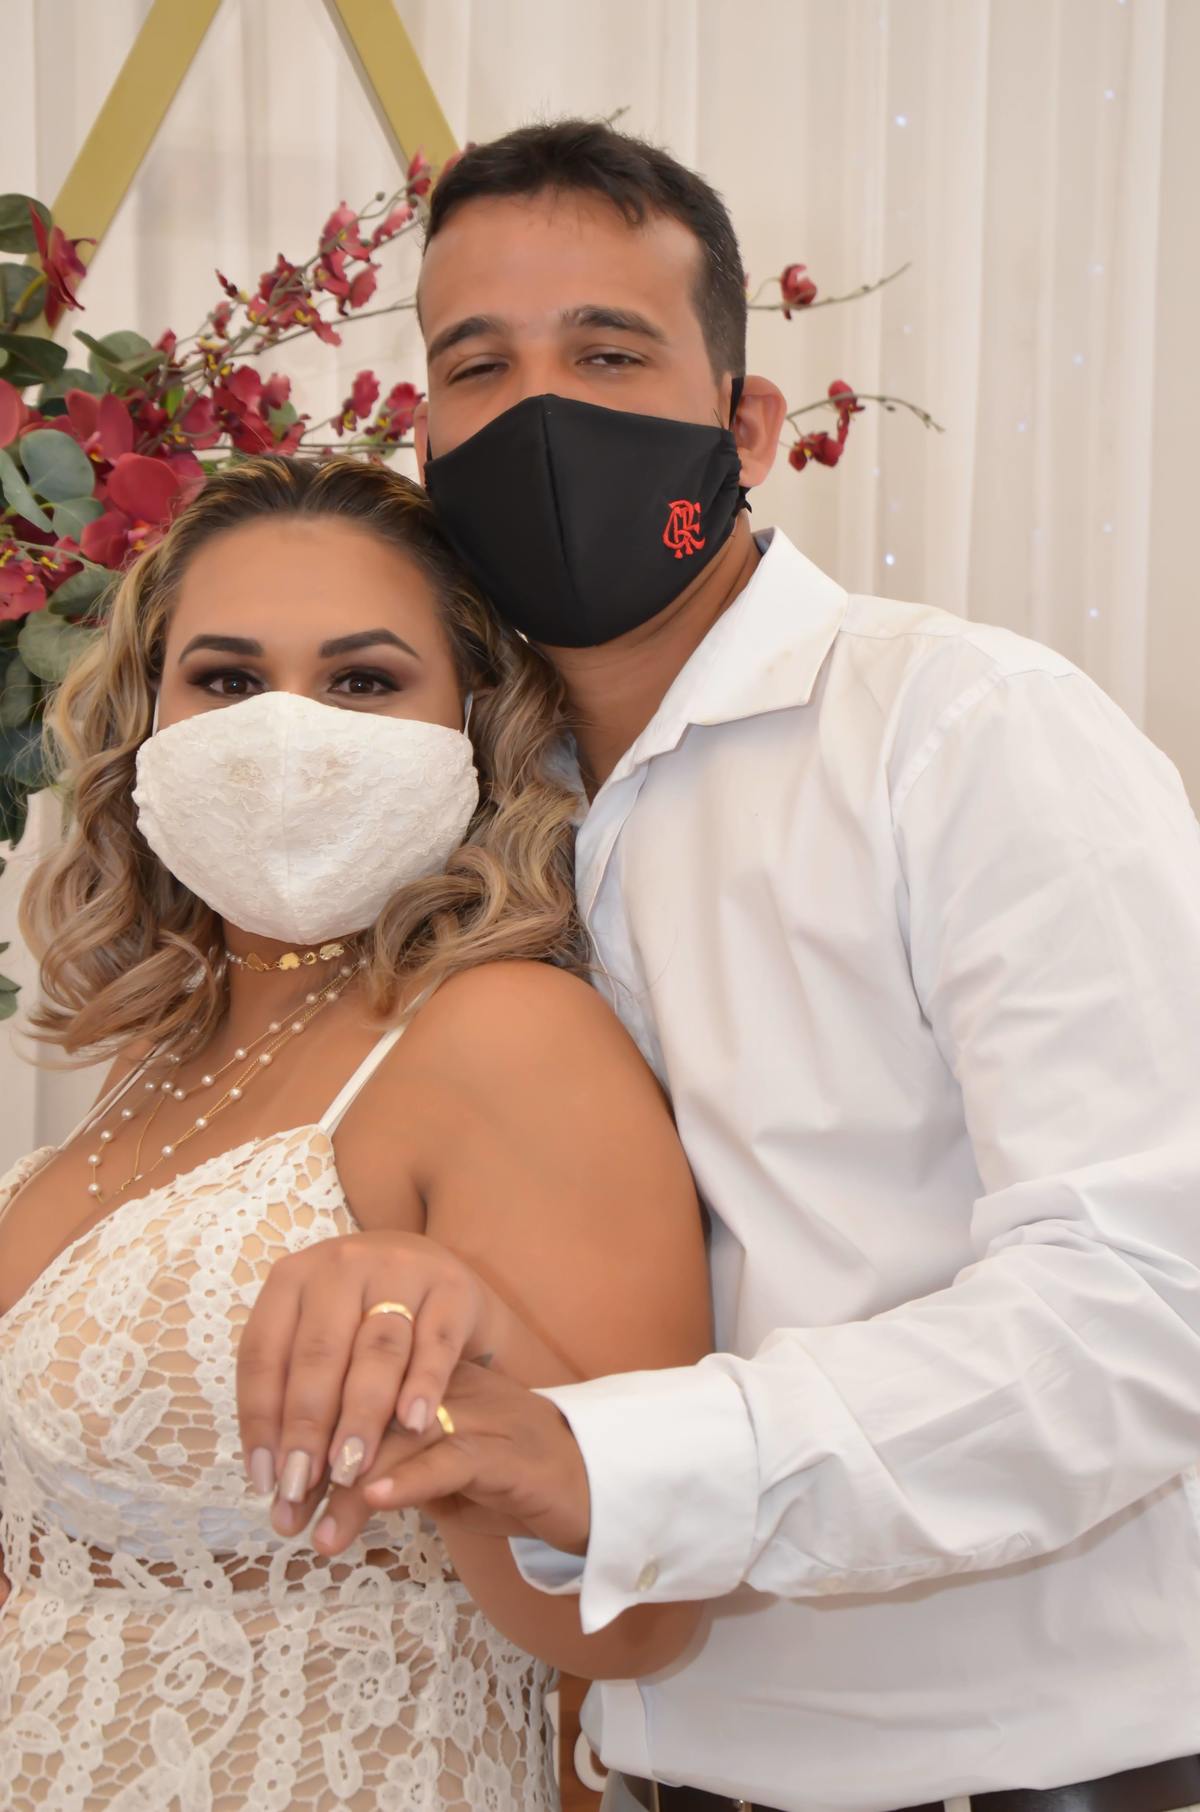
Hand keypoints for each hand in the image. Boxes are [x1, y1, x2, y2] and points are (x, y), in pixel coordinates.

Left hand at [235, 1230, 490, 1535]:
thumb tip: (273, 1480)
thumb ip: (294, 1396)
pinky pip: (435, 1341)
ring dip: (360, 1415)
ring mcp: (399, 1270)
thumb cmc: (362, 1322)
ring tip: (350, 1469)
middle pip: (318, 1353)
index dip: (259, 1419)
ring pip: (375, 1349)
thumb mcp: (317, 1339)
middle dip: (307, 1427)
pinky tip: (413, 1425)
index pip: (263, 1352)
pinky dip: (423, 1384)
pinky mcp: (450, 1286)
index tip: (266, 1480)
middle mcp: (341, 1265)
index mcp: (293, 1278)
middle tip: (303, 1485)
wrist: (434, 1275)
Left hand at [309, 1360, 591, 1558]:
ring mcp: (485, 1415)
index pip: (359, 1389)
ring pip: (404, 1436)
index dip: (313, 1434)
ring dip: (353, 1486)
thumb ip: (389, 1463)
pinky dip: (411, 1480)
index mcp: (433, 1377)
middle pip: (371, 1409)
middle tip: (284, 1514)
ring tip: (317, 1528)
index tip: (278, 1485)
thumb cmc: (511, 1480)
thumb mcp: (439, 1470)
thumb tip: (321, 1482)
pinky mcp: (511, 1453)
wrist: (597, 1487)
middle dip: (321, 1466)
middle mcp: (454, 1385)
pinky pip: (453, 1458)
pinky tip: (377, 1501)